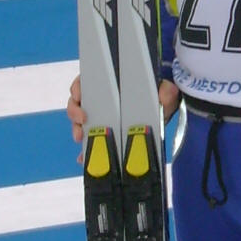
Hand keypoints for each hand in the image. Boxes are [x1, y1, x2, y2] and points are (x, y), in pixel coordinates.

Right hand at [66, 74, 181, 148]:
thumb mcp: (165, 90)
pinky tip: (84, 158)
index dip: (78, 88)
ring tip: (82, 139)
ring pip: (80, 123)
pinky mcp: (105, 134)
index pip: (86, 81)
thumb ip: (166, 91)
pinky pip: (90, 142)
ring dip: (78, 131)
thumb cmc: (159, 96)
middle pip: (77, 103)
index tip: (79, 96)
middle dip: (74, 113)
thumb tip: (165, 96)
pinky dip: (86, 152)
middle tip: (81, 122)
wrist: (164, 111)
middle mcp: (101, 100)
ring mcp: (101, 117)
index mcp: (110, 84)